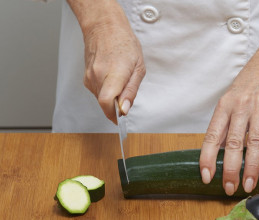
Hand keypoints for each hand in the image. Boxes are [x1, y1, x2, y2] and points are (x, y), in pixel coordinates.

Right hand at [68, 0, 144, 123]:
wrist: (104, 27)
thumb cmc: (124, 43)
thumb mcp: (138, 68)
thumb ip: (131, 91)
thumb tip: (125, 109)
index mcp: (114, 73)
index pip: (107, 102)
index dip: (113, 115)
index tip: (121, 119)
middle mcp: (98, 76)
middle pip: (105, 104)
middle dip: (117, 106)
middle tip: (126, 95)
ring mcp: (90, 77)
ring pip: (101, 99)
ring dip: (112, 97)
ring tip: (120, 81)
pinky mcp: (86, 78)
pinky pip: (98, 92)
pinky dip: (106, 91)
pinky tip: (112, 78)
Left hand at [199, 51, 258, 195]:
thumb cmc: (249, 83)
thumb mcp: (230, 100)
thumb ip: (225, 124)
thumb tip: (215, 150)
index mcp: (224, 106)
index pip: (211, 136)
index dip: (207, 158)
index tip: (206, 177)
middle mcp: (240, 108)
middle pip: (232, 143)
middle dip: (230, 169)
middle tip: (229, 188)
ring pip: (255, 143)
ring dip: (252, 167)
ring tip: (249, 185)